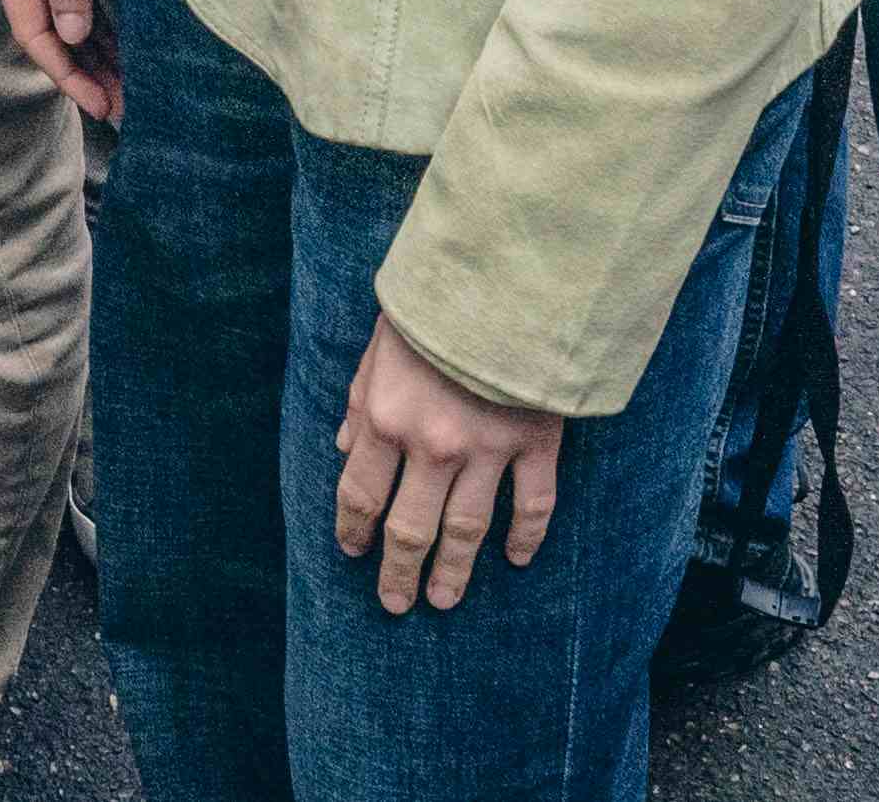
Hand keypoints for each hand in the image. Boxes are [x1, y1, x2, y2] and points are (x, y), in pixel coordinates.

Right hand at [0, 0, 118, 124]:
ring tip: (128, 92)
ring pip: (69, 18)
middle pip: (51, 31)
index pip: (33, 31)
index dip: (63, 71)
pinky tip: (124, 49)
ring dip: (96, 54)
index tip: (97, 104)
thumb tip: (73, 35)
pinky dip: (102, 25)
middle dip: (84, 72)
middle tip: (122, 110)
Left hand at [326, 320, 565, 616]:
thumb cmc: (434, 303)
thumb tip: (342, 447)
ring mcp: (487, 449)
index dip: (353, 530)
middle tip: (396, 603)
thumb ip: (360, 399)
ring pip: (467, 529)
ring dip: (454, 570)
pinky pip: (533, 504)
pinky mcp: (536, 442)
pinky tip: (517, 560)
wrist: (508, 275)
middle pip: (410, 528)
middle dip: (398, 571)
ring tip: (445, 600)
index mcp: (385, 417)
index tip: (351, 552)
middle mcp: (432, 445)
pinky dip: (526, 537)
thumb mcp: (379, 343)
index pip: (360, 493)